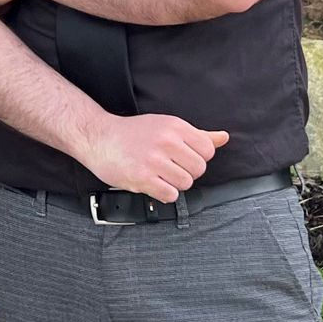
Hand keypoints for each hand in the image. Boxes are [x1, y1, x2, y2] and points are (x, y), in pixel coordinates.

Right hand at [75, 113, 228, 202]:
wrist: (98, 137)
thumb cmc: (134, 133)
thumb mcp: (167, 126)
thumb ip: (197, 135)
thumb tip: (224, 138)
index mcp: (175, 126)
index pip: (208, 150)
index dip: (198, 158)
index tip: (182, 158)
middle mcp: (166, 141)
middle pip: (199, 169)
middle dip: (186, 172)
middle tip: (169, 168)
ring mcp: (154, 160)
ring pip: (186, 183)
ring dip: (174, 184)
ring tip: (159, 175)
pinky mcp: (142, 177)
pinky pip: (170, 195)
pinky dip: (164, 193)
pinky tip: (153, 183)